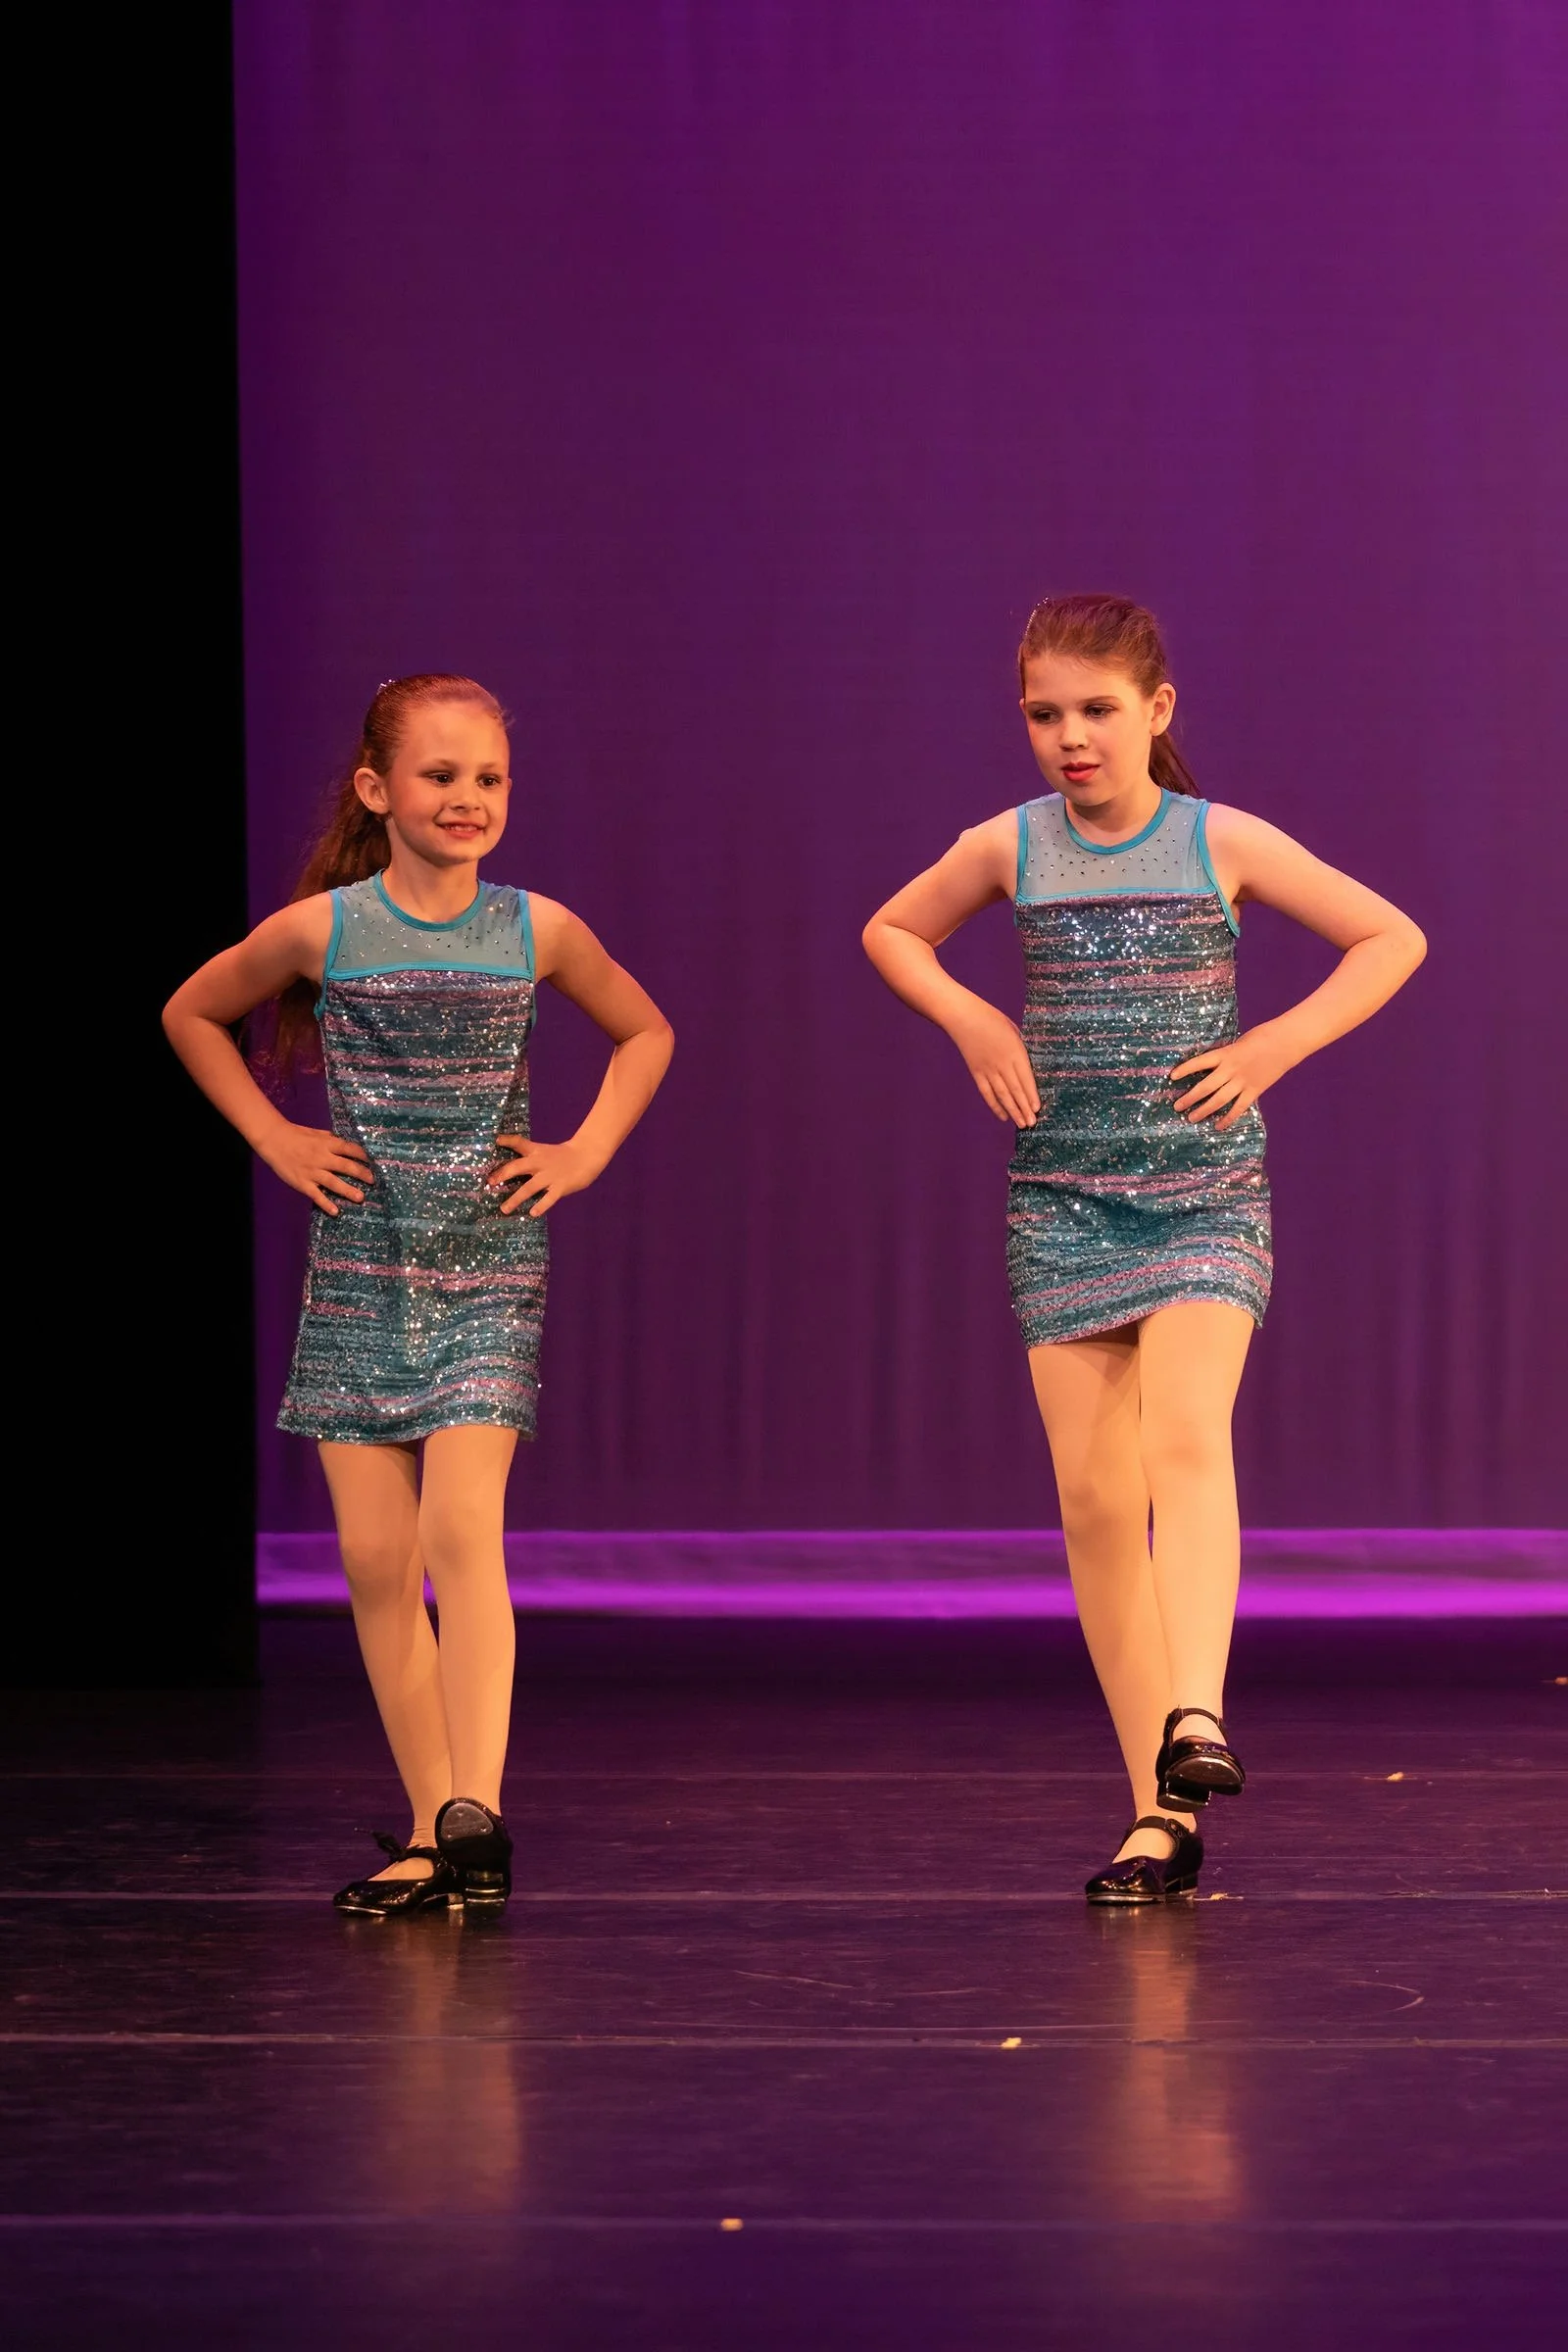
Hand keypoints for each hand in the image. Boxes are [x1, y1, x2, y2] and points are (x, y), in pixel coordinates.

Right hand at [258, 1122, 372, 1213]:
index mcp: (327, 1144)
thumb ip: (330, 1139)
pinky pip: (316, 1195)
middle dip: (361, 1173)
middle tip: (372, 1180)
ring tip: (360, 1197)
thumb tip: (343, 1142)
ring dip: (348, 1191)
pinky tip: (335, 1211)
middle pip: (346, 1166)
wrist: (273, 1140)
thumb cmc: (295, 1134)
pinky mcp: (303, 1183)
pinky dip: (326, 1204)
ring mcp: (313, 1172)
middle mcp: (322, 1158)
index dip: (362, 1155)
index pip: (350, 1149)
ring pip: (334, 1183)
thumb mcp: (316, 1132)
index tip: (370, 1161)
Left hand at [491, 1134, 600, 1216]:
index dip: (507, 1140)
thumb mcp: (545, 1153)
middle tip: (490, 1183)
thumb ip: (532, 1161)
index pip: (519, 1142)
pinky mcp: (560, 1187)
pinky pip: (549, 1198)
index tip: (495, 1140)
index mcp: (536, 1152)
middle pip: (518, 1166)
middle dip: (503, 1174)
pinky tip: (533, 1213)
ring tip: (504, 1209)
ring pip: (529, 1187)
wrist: (588, 1155)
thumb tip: (511, 1172)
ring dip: (515, 1199)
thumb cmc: (564, 1156)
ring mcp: (550, 1176)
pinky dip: (541, 1206)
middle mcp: (540, 1163)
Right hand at [950, 1002, 1039, 1127]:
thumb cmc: (990, 1018)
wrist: (963, 1017)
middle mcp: (1002, 1063)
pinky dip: (995, 1106)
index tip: (1037, 1108)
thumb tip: (1025, 1065)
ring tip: (1021, 1124)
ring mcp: (988, 1069)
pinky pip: (987, 1093)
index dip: (1031, 1095)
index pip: (1026, 1078)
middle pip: (1015, 1089)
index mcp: (1015, 1051)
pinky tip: (1003, 1116)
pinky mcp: (976, 1072)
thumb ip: (1020, 1048)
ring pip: (1003, 1094)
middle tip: (1032, 1123)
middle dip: (1024, 1108)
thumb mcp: (1013, 1030)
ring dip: (1013, 1111)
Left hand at [1170, 1022, 1292, 1129]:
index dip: (1185, 1069)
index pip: (1199, 1062)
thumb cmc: (1262, 1037)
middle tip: (1177, 1106)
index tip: (1171, 1077)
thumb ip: (1226, 1055)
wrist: (1286, 1042)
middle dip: (1189, 1098)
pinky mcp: (1255, 1091)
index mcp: (1225, 1054)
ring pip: (1219, 1100)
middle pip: (1205, 1087)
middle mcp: (1231, 1069)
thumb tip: (1213, 1066)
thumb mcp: (1238, 1042)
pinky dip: (1228, 1118)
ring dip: (1203, 1110)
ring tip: (1191, 1118)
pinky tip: (1218, 1126)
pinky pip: (1238, 1108)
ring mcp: (1243, 1082)